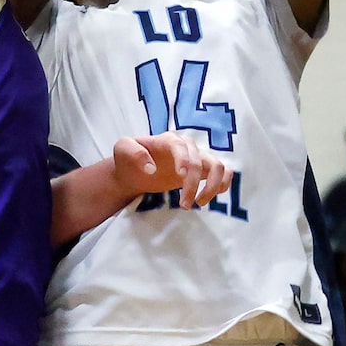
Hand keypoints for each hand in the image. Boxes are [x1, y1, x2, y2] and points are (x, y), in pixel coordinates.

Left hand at [111, 133, 232, 208]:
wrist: (133, 170)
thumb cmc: (127, 158)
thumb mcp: (122, 149)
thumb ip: (133, 152)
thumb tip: (151, 168)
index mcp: (168, 140)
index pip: (182, 147)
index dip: (185, 161)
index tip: (181, 178)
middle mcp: (186, 147)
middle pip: (202, 161)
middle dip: (195, 184)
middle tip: (185, 206)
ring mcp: (196, 158)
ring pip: (218, 166)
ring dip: (214, 186)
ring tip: (200, 203)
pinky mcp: (202, 171)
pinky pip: (223, 173)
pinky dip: (223, 184)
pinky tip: (209, 197)